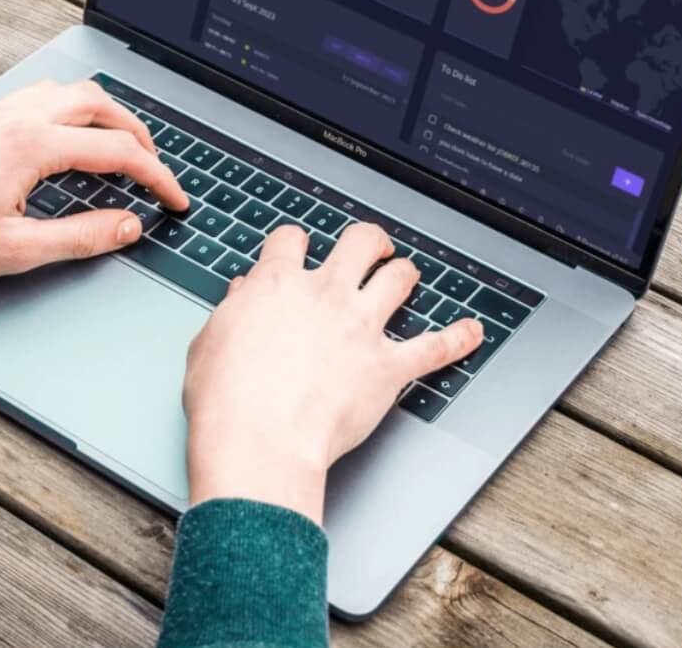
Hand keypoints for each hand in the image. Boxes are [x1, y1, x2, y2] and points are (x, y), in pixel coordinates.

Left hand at [0, 79, 187, 282]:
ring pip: (68, 92)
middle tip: (153, 166)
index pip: (118, 152)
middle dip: (137, 133)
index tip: (175, 199)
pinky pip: (39, 97)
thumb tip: (128, 226)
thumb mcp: (15, 249)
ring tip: (116, 146)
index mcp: (34, 145)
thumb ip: (81, 237)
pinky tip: (63, 139)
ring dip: (103, 115)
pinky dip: (70, 111)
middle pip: (100, 105)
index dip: (157, 177)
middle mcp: (18, 118)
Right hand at [183, 223, 483, 524]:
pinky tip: (472, 331)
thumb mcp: (209, 341)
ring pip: (399, 278)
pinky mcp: (387, 367)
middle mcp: (326, 294)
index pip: (292, 239)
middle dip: (368, 242)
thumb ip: (234, 309)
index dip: (295, 242)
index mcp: (279, 284)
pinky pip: (435, 347)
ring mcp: (361, 328)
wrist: (258, 442)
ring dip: (403, 274)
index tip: (297, 250)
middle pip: (359, 242)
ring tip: (404, 276)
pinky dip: (457, 339)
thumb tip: (244, 292)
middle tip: (370, 249)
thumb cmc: (226, 399)